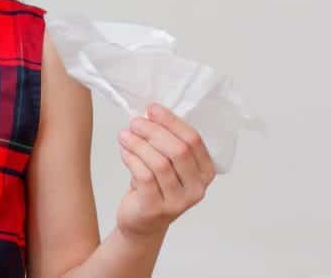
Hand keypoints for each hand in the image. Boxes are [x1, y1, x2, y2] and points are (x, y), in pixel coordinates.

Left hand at [115, 103, 215, 240]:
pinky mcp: (156, 208)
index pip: (193, 140)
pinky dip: (132, 159)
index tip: (152, 109)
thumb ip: (166, 140)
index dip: (171, 121)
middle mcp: (197, 188)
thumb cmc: (156, 185)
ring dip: (139, 144)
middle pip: (178, 150)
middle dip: (153, 131)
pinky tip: (124, 152)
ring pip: (159, 163)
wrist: (143, 221)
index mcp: (205, 172)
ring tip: (125, 135)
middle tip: (135, 122)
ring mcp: (178, 201)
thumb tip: (150, 112)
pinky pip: (144, 176)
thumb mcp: (168, 162)